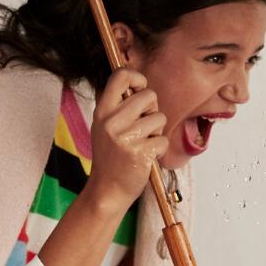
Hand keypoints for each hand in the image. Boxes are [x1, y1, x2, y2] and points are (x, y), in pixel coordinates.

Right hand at [86, 69, 168, 212]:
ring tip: (143, 142)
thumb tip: (139, 82)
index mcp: (102, 111)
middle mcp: (111, 121)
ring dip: (157, 131)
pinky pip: (163, 139)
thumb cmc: (111, 156)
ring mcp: (125, 137)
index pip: (121, 76)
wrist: (107, 190)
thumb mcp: (105, 126)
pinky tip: (146, 156)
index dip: (137, 78)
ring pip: (159, 118)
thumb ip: (119, 105)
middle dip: (153, 109)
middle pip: (148, 95)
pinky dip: (160, 148)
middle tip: (144, 125)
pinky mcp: (139, 153)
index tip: (140, 90)